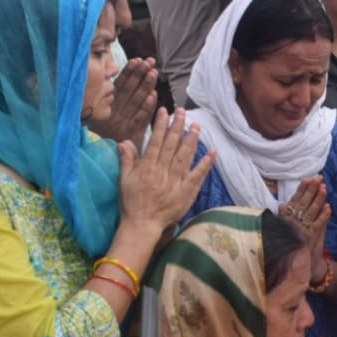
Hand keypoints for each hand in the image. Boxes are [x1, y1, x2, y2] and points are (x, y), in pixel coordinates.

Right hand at [90, 57, 157, 142]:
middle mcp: (114, 113)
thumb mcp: (105, 115)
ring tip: (153, 72)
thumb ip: (114, 98)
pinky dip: (147, 107)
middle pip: (129, 90)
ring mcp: (123, 123)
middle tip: (149, 62)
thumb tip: (128, 78)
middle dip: (139, 75)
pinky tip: (153, 96)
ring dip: (145, 86)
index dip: (130, 72)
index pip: (120, 85)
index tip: (138, 60)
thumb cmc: (107, 134)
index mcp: (107, 105)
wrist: (105, 160)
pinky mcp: (131, 134)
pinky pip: (140, 119)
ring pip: (136, 102)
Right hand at [117, 108, 213, 235]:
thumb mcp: (124, 180)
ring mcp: (175, 182)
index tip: (165, 111)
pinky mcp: (186, 192)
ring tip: (196, 125)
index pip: (156, 142)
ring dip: (191, 140)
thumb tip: (125, 141)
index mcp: (147, 168)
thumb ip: (126, 160)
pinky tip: (212, 152)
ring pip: (184, 157)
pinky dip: (205, 164)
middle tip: (183, 112)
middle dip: (178, 127)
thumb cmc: (131, 203)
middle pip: (172, 146)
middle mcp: (162, 172)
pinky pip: (197, 176)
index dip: (161, 126)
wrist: (142, 225)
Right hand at [281, 179, 329, 281]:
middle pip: (303, 204)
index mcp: (287, 221)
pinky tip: (329, 208)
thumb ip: (286, 218)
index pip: (295, 202)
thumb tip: (282, 205)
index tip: (307, 179)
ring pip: (311, 212)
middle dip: (311, 190)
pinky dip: (323, 217)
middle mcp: (293, 224)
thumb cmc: (292, 249)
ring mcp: (301, 231)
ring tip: (324, 188)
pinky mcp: (309, 240)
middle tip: (318, 178)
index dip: (301, 190)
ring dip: (318, 200)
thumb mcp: (288, 232)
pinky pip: (317, 226)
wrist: (295, 269)